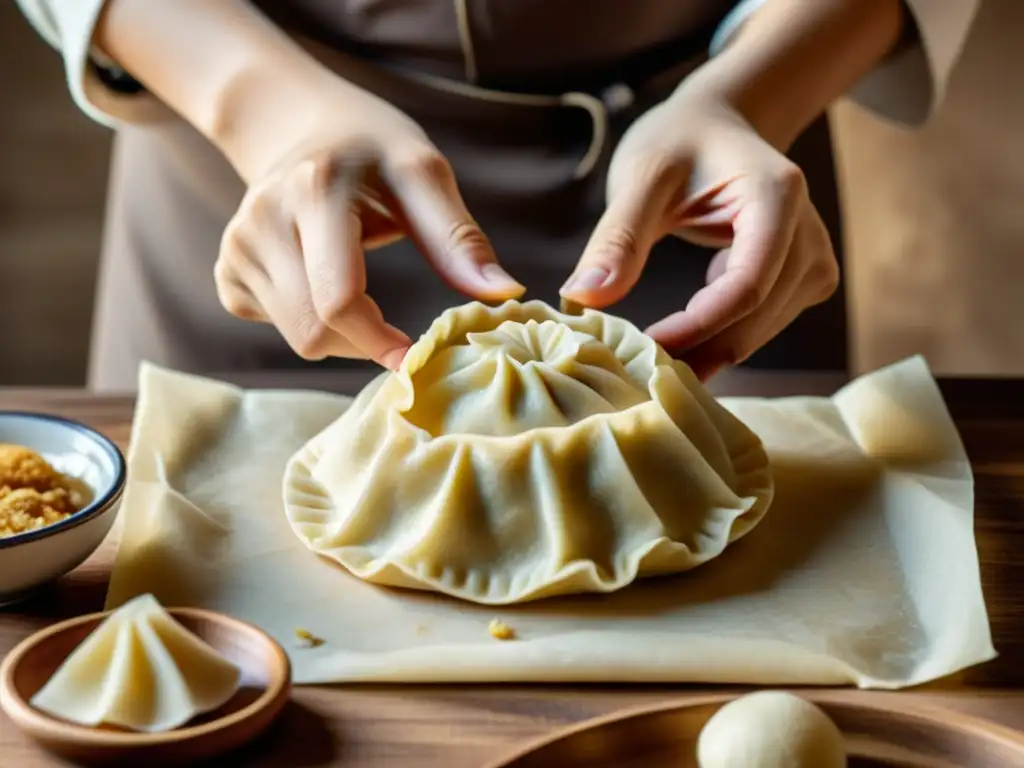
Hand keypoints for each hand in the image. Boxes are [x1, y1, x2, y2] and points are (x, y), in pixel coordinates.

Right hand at [214, 78, 523, 369]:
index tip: (416, 354)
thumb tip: (504, 293)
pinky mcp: (227, 271)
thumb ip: (459, 238)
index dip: (381, 343)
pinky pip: (277, 328)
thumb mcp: (423, 173)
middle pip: (315, 331)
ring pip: (297, 337)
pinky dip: (311, 323)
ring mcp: (236, 247)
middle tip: (396, 329)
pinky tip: (321, 281)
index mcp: (313, 190)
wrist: (300, 126)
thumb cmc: (372, 150)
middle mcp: (261, 219)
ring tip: (360, 288)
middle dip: (365, 343)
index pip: (339, 301)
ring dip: (343, 336)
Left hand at [560, 90, 838, 380]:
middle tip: (632, 367)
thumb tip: (583, 297)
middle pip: (755, 317)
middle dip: (695, 349)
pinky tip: (678, 334)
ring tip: (645, 354)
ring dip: (702, 352)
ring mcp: (813, 261)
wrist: (718, 127)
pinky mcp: (804, 282)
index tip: (643, 347)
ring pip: (757, 334)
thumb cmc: (680, 142)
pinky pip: (759, 328)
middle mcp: (809, 233)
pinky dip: (716, 340)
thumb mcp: (641, 176)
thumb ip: (617, 237)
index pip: (747, 285)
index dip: (697, 326)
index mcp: (777, 196)